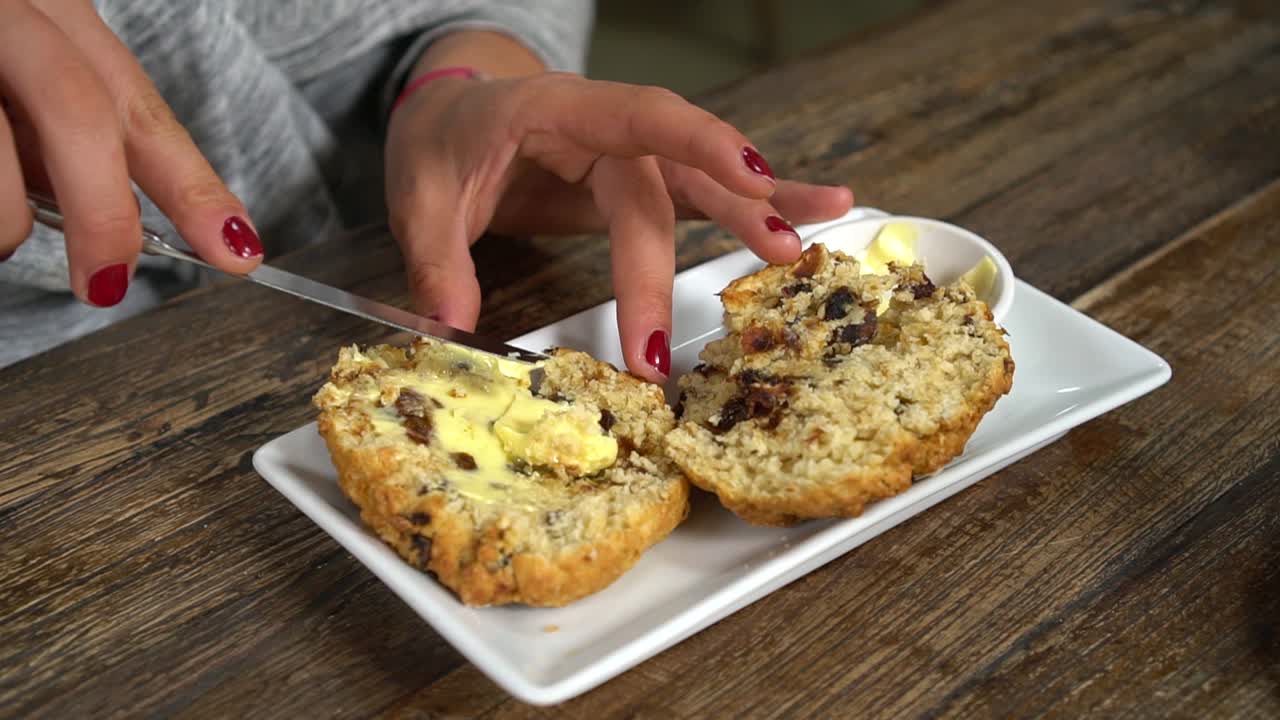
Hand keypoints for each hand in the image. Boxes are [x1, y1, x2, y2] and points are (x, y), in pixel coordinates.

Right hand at [0, 0, 259, 305]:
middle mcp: (8, 12)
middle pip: (78, 113)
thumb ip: (69, 139)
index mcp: (57, 15)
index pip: (140, 109)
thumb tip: (115, 225)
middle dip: (103, 215)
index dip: (195, 186)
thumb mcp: (27, 78)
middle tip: (104, 279)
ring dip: (1, 219)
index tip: (236, 248)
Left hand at [385, 71, 852, 382]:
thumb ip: (436, 261)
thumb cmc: (440, 145)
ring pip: (699, 184)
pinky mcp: (636, 186)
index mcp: (552, 110)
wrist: (449, 120)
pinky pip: (697, 197)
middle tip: (725, 302)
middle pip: (662, 187)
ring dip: (755, 214)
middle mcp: (603, 128)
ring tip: (804, 246)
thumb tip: (447, 327)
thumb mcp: (419, 197)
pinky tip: (805, 220)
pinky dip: (749, 210)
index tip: (747, 182)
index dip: (698, 143)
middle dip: (685, 255)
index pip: (637, 117)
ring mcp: (626, 157)